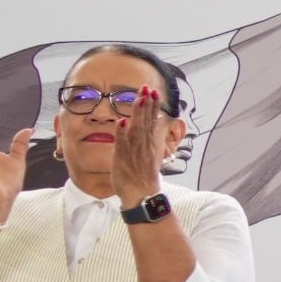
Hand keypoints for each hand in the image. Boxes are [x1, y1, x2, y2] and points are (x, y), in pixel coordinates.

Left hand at [109, 87, 170, 206]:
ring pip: (137, 129)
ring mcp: (134, 151)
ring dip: (138, 114)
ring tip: (139, 99)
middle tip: (147, 88)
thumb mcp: (152, 152)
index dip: (153, 105)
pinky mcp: (123, 158)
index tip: (153, 91)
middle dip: (147, 104)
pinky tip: (121, 122)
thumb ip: (154, 135)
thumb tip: (159, 120)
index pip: (152, 120)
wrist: (142, 194)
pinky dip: (122, 133)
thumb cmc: (144, 174)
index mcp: (151, 142)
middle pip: (146, 120)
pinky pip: (122, 144)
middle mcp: (144, 144)